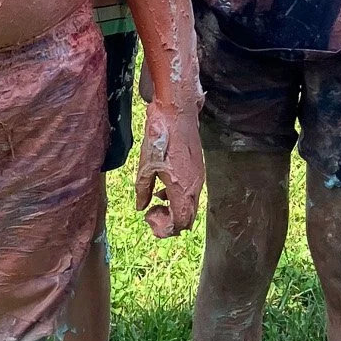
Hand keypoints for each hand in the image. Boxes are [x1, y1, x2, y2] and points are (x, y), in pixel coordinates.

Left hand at [134, 102, 204, 238]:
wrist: (177, 113)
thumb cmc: (160, 138)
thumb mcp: (145, 166)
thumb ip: (143, 190)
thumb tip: (141, 207)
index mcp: (182, 189)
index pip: (180, 223)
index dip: (164, 228)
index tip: (149, 216)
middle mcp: (195, 187)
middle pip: (188, 219)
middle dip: (170, 223)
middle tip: (153, 214)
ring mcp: (199, 177)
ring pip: (190, 207)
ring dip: (174, 210)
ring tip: (157, 201)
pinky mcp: (199, 169)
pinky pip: (191, 193)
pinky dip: (179, 198)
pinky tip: (164, 187)